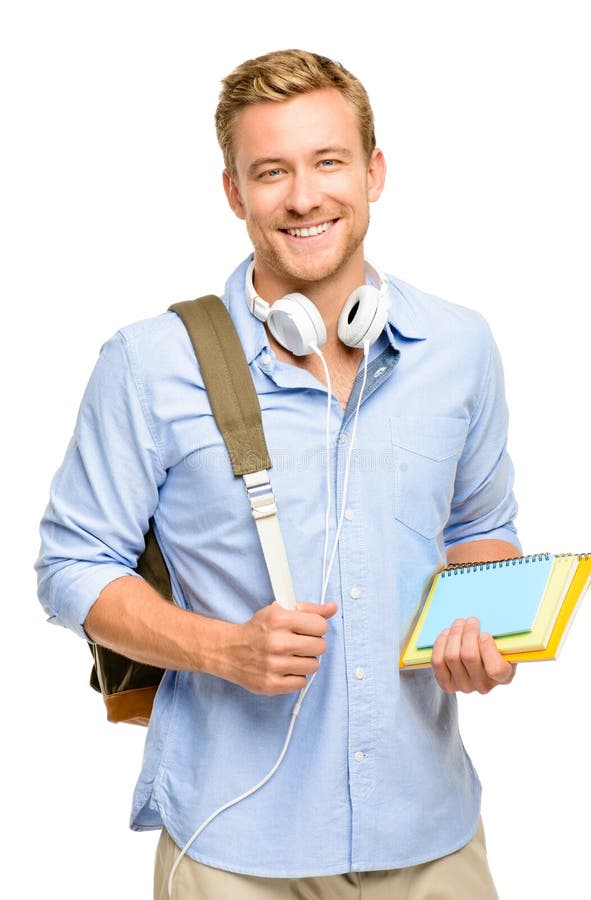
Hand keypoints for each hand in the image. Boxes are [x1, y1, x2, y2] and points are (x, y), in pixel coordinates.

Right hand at [217, 601, 337, 694]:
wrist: (229, 651)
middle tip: (300, 643)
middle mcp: (277, 642)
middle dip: (313, 644)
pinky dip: (297, 676)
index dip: (316, 627)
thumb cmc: (257, 630)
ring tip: (292, 656)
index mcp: (279, 620)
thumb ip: (308, 610)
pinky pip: (302, 682)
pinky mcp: (271, 684)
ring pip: (314, 666)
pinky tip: (286, 668)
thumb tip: (332, 608)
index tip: (308, 629)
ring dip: (306, 661)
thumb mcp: (279, 612)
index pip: (320, 625)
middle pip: (321, 646)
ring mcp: (274, 665)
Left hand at [431, 617, 516, 693]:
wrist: (480, 660)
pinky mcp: (447, 684)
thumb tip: (490, 625)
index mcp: (504, 677)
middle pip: (469, 657)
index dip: (488, 648)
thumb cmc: (495, 648)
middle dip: (468, 633)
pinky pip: (438, 662)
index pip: (495, 669)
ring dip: (454, 635)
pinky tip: (447, 633)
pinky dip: (441, 644)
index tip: (485, 633)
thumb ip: (502, 637)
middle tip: (471, 620)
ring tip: (459, 623)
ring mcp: (464, 686)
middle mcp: (484, 686)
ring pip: (452, 657)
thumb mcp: (506, 643)